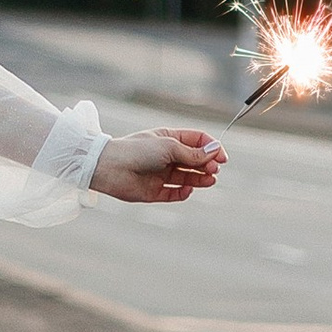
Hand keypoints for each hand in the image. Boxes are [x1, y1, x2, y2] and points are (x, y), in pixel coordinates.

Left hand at [91, 128, 225, 205]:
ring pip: (187, 177)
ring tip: (210, 180)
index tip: (221, 157)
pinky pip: (175, 193)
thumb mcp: (168, 147)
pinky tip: (188, 190)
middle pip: (194, 160)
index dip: (211, 148)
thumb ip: (192, 153)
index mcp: (169, 139)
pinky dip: (184, 193)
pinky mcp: (155, 191)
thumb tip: (214, 151)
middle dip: (207, 164)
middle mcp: (166, 156)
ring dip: (200, 179)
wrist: (110, 168)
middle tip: (214, 169)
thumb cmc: (136, 151)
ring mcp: (161, 174)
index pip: (197, 141)